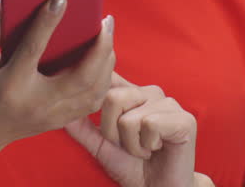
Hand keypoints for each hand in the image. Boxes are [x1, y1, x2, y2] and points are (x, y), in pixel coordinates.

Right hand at [0, 0, 116, 159]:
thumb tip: (2, 3)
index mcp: (10, 85)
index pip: (34, 49)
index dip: (48, 21)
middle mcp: (36, 103)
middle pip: (81, 75)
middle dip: (100, 46)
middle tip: (106, 19)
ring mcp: (51, 116)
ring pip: (94, 90)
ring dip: (107, 61)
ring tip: (107, 35)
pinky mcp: (60, 121)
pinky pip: (92, 101)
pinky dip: (103, 79)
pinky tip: (103, 59)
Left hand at [63, 71, 198, 186]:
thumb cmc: (132, 167)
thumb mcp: (100, 146)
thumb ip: (81, 127)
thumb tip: (60, 110)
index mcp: (132, 93)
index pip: (109, 77)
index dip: (97, 90)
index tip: (93, 102)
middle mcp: (150, 92)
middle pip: (113, 98)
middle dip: (112, 132)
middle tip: (129, 146)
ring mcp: (168, 103)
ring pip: (130, 117)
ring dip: (131, 144)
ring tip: (144, 149)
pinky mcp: (184, 118)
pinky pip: (149, 125)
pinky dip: (147, 146)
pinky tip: (157, 149)